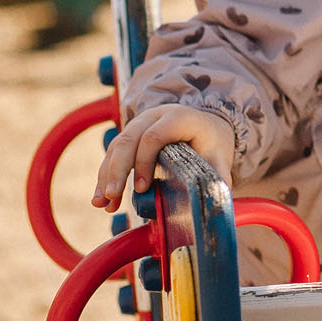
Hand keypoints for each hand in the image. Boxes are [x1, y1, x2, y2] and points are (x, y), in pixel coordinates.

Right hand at [91, 104, 234, 211]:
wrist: (207, 124)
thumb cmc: (213, 142)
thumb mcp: (219, 155)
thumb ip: (217, 176)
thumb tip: (218, 202)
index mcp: (179, 118)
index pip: (154, 137)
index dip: (144, 162)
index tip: (142, 189)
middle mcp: (155, 116)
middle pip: (128, 139)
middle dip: (117, 170)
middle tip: (111, 196)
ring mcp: (139, 123)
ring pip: (116, 147)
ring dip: (106, 176)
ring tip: (101, 204)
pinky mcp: (130, 135)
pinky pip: (113, 153)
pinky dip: (105, 176)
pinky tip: (102, 198)